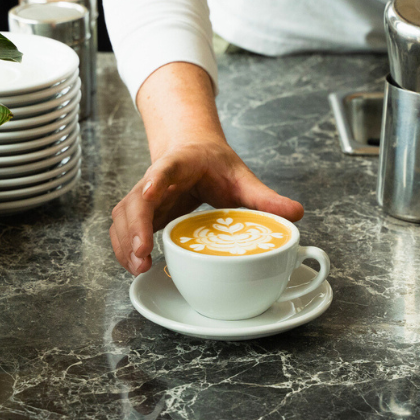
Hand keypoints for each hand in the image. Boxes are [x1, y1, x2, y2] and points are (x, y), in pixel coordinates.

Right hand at [110, 139, 303, 274]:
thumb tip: (296, 213)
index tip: (150, 192)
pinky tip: (135, 267)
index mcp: (181, 164)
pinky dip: (124, 248)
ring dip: (125, 242)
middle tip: (143, 254)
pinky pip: (122, 229)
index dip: (156, 180)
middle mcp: (154, 179)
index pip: (164, 169)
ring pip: (122, 217)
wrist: (193, 152)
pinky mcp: (140, 213)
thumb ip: (266, 197)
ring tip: (139, 267)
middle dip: (134, 227)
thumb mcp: (242, 177)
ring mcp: (143, 197)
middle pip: (135, 200)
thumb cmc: (215, 165)